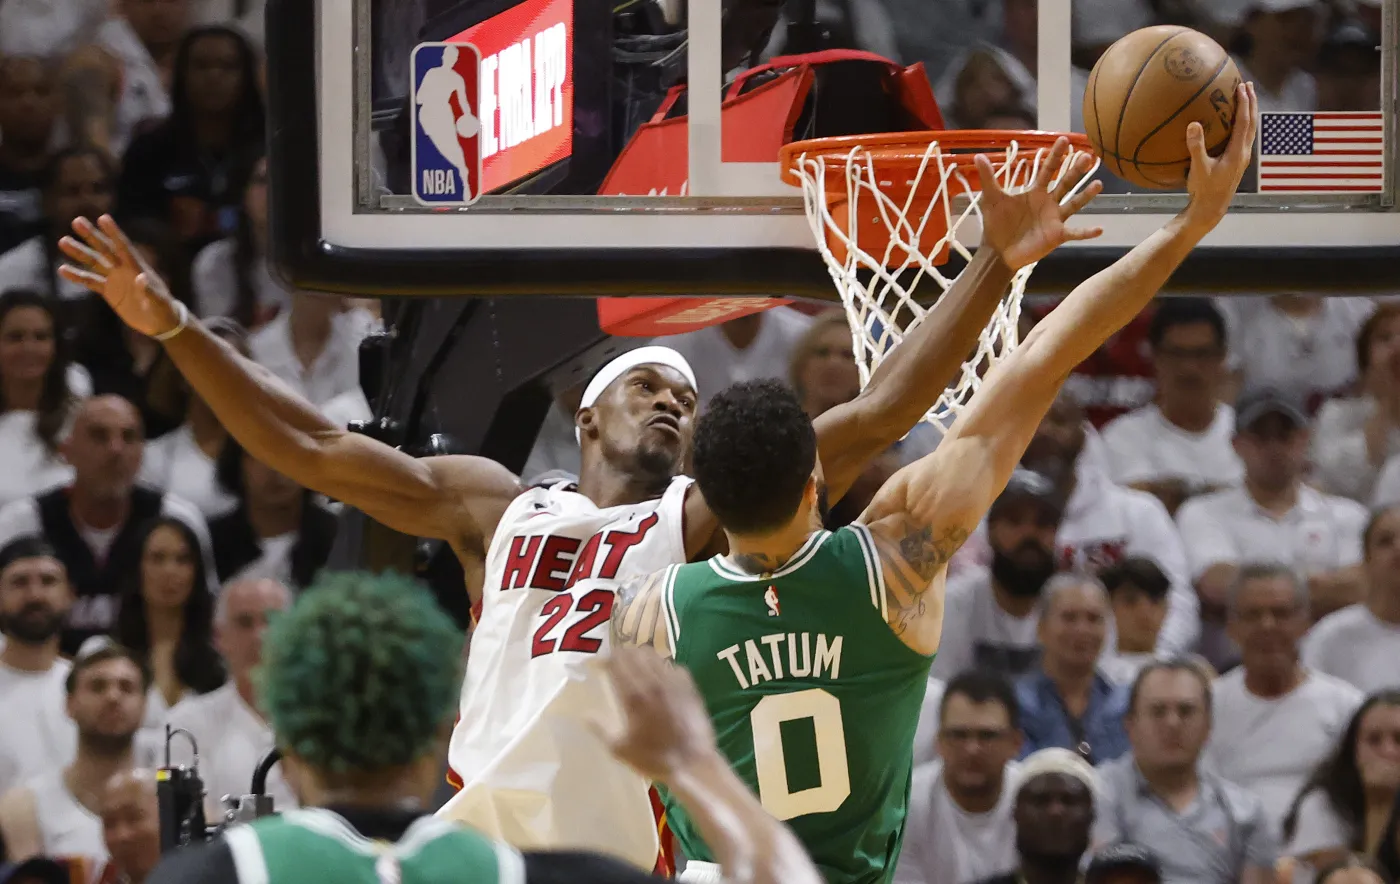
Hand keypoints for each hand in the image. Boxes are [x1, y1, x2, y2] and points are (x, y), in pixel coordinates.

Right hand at [58, 215, 181, 337]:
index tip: (103, 217)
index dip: (114, 233)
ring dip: (80, 252)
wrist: (159, 323)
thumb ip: (148, 290)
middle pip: (105, 249)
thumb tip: (140, 278)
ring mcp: (115, 278)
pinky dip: (77, 276)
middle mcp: (124, 269)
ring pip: (94, 262)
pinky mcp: (108, 290)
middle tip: (77, 221)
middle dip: (92, 235)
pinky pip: (90, 281)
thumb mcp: (158, 301)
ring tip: (63, 241)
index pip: (123, 247)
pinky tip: (62, 269)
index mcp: (137, 267)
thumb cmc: (163, 310)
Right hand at [596, 645, 718, 783]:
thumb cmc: (653, 758)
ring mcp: (674, 683)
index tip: (599, 662)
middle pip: (635, 654)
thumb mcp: (620, 749)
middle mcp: (653, 683)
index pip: (617, 664)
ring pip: (656, 656)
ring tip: (636, 663)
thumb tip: (585, 714)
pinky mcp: (689, 687)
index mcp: (633, 696)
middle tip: (616, 660)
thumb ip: (601, 729)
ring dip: (642, 656)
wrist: (692, 763)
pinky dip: (663, 666)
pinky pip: (674, 666)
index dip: (606, 659)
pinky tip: (661, 675)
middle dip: (623, 653)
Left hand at [974, 136, 1104, 271]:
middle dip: (1076, 170)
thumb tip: (979, 156)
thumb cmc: (997, 223)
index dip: (1056, 155)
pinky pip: (1075, 233)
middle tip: (1088, 156)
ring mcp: (1055, 219)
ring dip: (1085, 195)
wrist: (998, 250)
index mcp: (1035, 192)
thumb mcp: (991, 199)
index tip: (1065, 140)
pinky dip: (1086, 232)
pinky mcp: (1057, 235)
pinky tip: (1099, 229)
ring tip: (1098, 184)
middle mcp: (1049, 202)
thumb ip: (988, 178)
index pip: (1048, 170)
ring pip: (1074, 204)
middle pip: (1065, 183)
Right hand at [1183, 82, 1258, 230]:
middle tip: (1247, 85)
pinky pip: (1245, 137)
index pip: (1244, 122)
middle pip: (1252, 122)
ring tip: (1246, 99)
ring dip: (1249, 112)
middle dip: (1251, 103)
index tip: (1241, 86)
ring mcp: (1243, 158)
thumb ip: (1197, 146)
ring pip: (1251, 129)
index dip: (1244, 103)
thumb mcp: (1198, 168)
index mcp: (1237, 152)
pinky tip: (1236, 122)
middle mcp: (1244, 152)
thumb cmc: (1204, 190)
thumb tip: (1193, 124)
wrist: (1212, 209)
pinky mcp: (1238, 162)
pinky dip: (1244, 124)